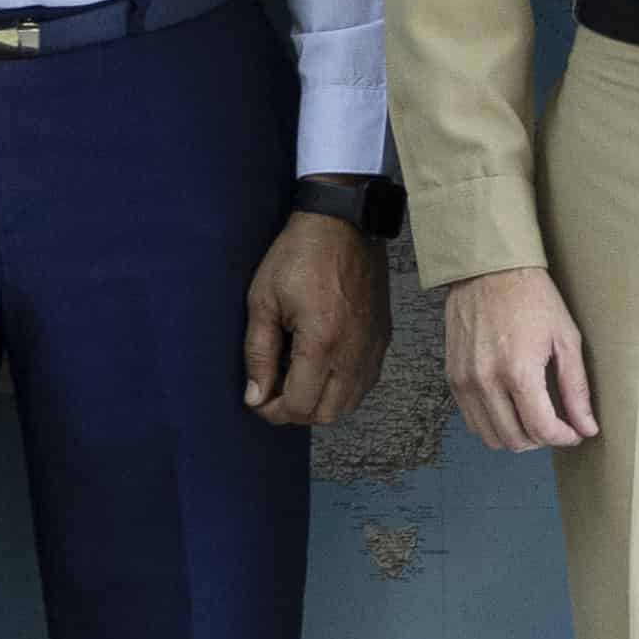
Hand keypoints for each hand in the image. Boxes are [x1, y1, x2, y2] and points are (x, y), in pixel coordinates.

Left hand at [242, 210, 389, 428]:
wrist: (344, 223)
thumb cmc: (299, 256)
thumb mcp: (264, 301)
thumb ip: (258, 354)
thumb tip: (255, 396)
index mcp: (322, 343)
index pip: (299, 406)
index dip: (272, 410)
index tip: (256, 396)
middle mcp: (353, 353)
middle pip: (326, 414)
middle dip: (295, 412)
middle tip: (274, 390)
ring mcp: (372, 348)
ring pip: (349, 404)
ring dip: (320, 403)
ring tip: (297, 378)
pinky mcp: (382, 339)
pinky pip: (364, 383)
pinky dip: (342, 389)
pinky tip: (322, 367)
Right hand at [443, 267, 600, 451]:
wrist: (489, 270)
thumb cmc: (532, 298)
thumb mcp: (566, 339)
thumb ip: (576, 388)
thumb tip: (587, 426)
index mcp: (519, 372)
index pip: (542, 430)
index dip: (564, 438)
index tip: (575, 432)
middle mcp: (487, 382)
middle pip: (515, 440)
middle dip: (542, 440)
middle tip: (557, 425)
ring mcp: (465, 381)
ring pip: (490, 436)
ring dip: (517, 436)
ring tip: (534, 418)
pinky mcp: (453, 377)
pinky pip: (472, 419)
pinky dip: (494, 424)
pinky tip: (511, 407)